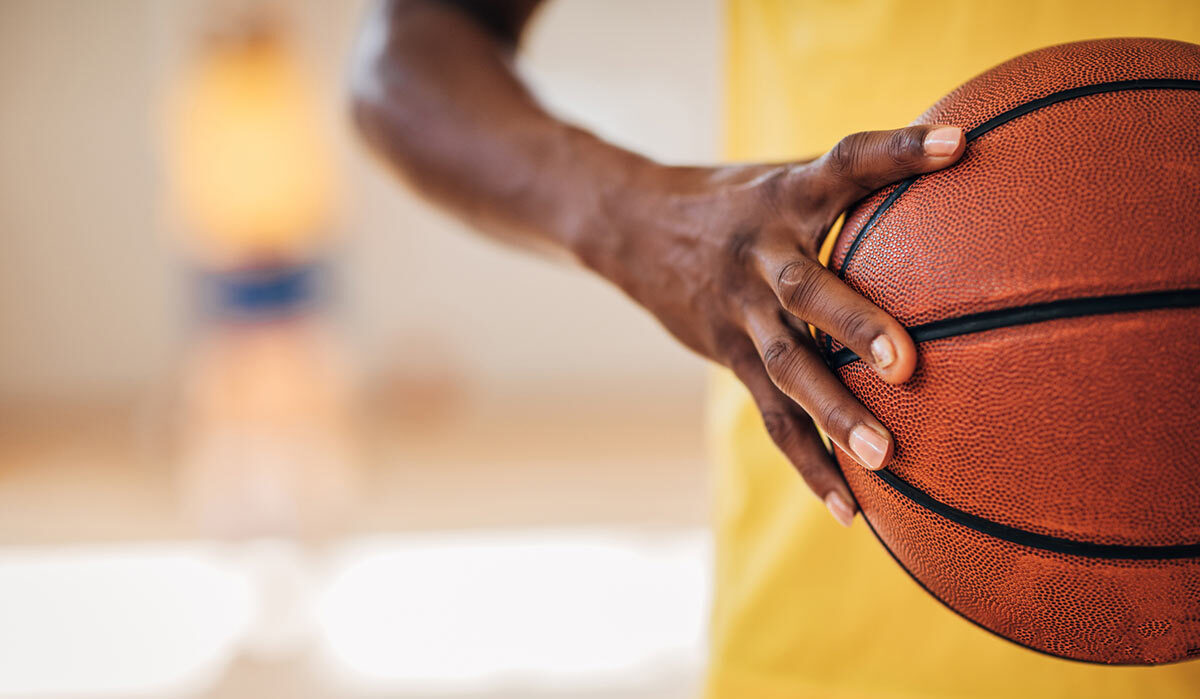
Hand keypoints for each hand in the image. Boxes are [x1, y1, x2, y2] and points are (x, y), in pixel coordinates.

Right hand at [582, 125, 964, 525]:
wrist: (633, 227)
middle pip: (806, 289)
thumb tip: (964, 167)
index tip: (956, 146)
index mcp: (786, 196)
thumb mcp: (784, 176)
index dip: (896, 153)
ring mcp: (739, 310)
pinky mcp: (727, 354)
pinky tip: (849, 509)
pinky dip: (809, 463)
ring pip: (786, 366)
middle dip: (855, 325)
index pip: (844, 163)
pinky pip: (772, 416)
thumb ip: (855, 184)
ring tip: (884, 457)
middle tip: (907, 363)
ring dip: (833, 413)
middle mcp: (760, 254)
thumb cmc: (738, 199)